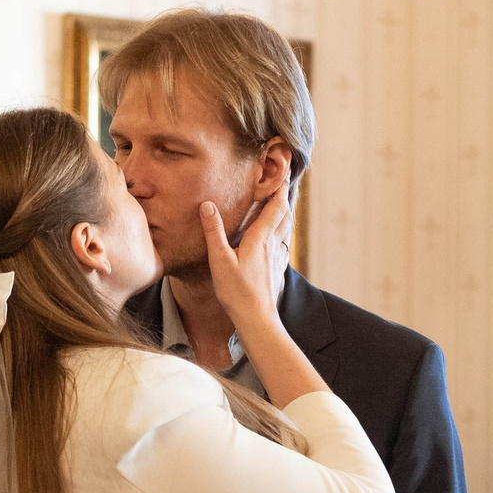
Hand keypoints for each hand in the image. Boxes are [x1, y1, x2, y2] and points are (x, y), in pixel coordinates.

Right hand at [199, 192, 291, 341]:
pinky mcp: (276, 270)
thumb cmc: (237, 291)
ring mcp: (277, 258)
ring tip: (280, 207)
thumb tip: (207, 205)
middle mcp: (272, 245)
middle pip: (284, 216)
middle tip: (280, 186)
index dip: (278, 190)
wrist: (256, 318)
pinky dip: (282, 234)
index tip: (280, 174)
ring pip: (285, 230)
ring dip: (284, 216)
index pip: (275, 207)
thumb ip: (214, 232)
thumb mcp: (220, 260)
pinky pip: (283, 245)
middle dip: (283, 199)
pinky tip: (276, 240)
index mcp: (260, 238)